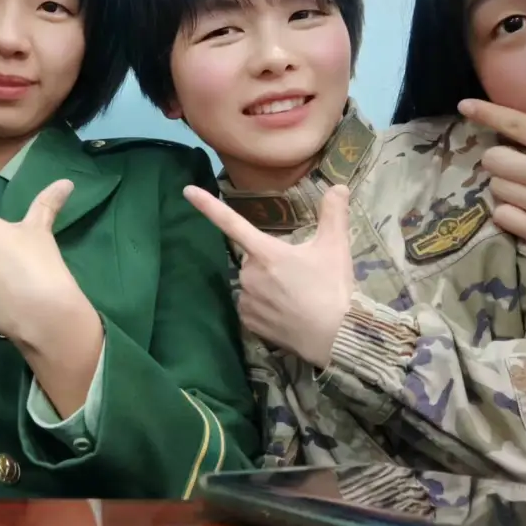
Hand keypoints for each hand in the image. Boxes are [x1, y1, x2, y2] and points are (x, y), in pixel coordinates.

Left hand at [183, 185, 352, 368]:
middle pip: (254, 259)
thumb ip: (333, 214)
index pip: (232, 222)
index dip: (208, 205)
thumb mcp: (336, 248)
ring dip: (268, 286)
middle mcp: (249, 274)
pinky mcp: (248, 322)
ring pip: (253, 284)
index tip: (187, 191)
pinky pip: (251, 307)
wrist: (335, 339)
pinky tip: (286, 313)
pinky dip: (264, 307)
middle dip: (272, 263)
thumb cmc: (332, 289)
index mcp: (265, 252)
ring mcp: (246, 299)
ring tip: (297, 298)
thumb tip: (338, 187)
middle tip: (301, 275)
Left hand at [459, 100, 525, 270]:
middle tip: (513, 165)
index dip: (487, 113)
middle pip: (494, 159)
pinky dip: (506, 213)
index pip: (517, 124)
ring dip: (504, 185)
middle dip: (499, 159)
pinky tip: (520, 213)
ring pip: (496, 187)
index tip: (465, 106)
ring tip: (520, 189)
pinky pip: (501, 217)